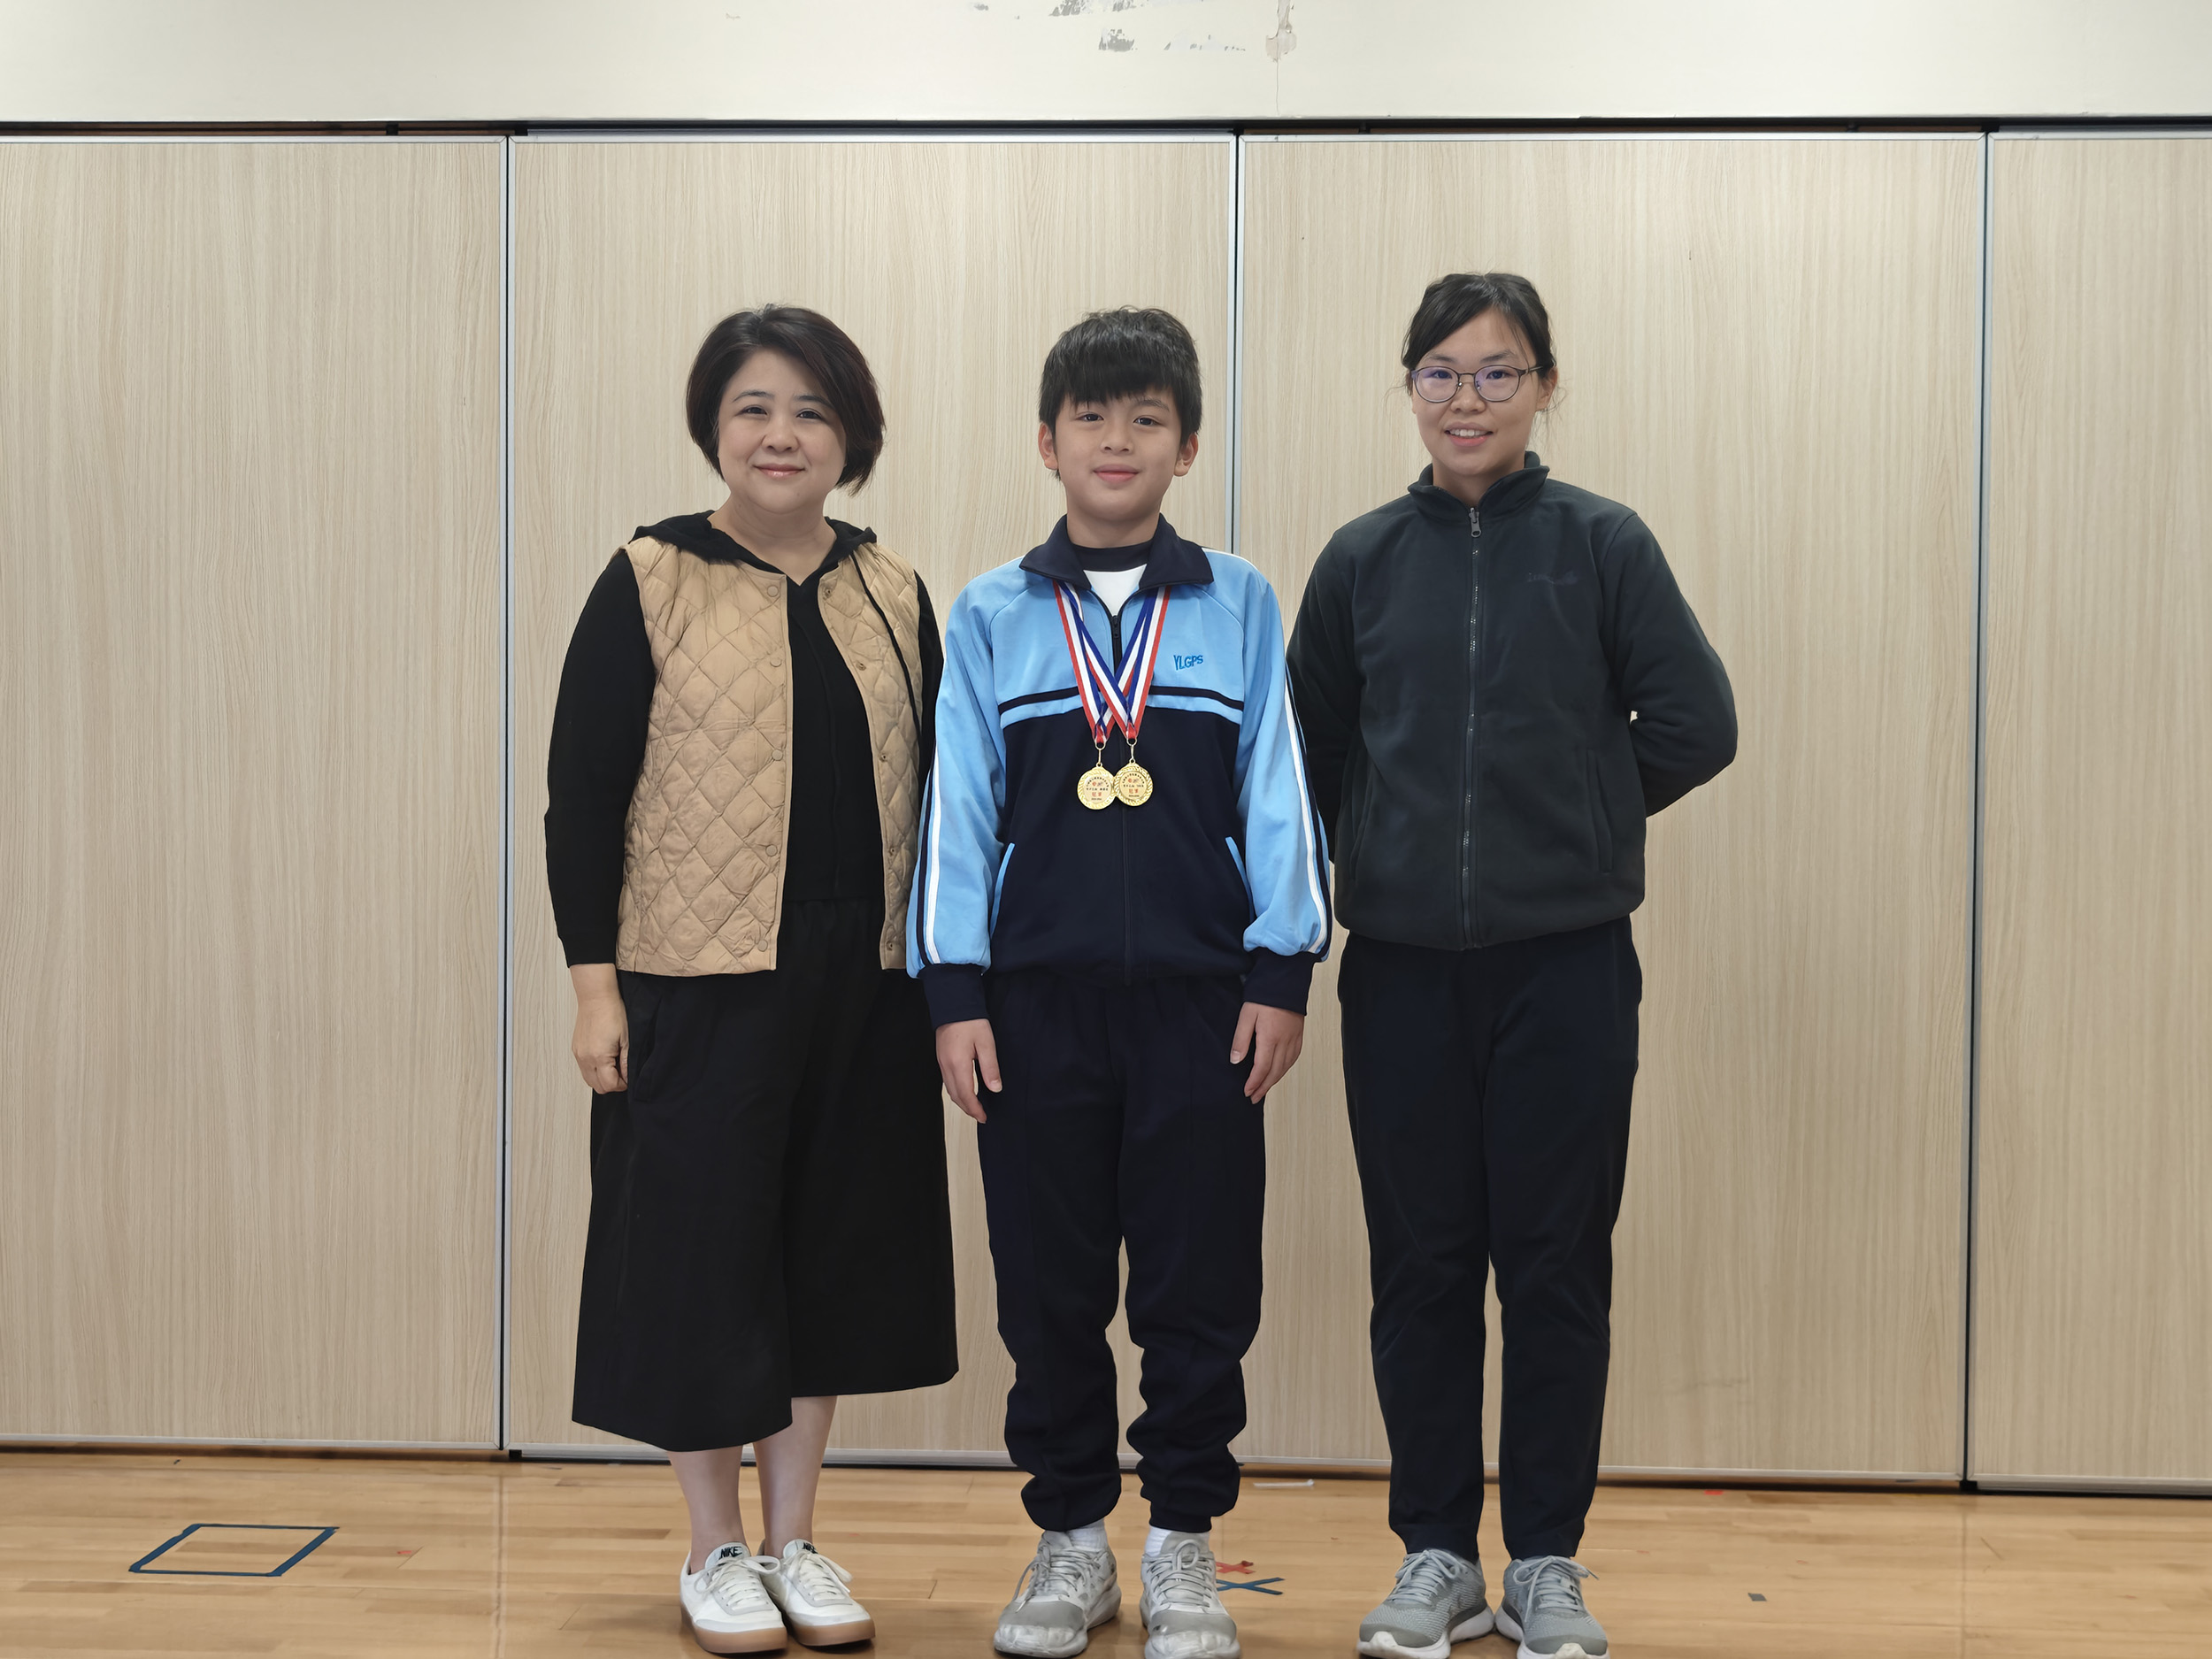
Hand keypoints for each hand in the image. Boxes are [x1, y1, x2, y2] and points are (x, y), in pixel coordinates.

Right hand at [570, 963, 628, 1093]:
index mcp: (599, 1056)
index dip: (622, 1085)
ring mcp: (578, 1055)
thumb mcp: (627, 1039)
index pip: (609, 1085)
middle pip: (598, 1087)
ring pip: (589, 1080)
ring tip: (613, 1065)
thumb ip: (627, 1062)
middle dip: (612, 1084)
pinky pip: (583, 1069)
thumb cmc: (612, 1013)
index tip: (628, 1078)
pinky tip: (604, 1059)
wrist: (596, 998)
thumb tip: (628, 1077)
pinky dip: (594, 1070)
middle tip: (622, 1072)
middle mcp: (585, 1058)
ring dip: (602, 1078)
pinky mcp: (575, 1050)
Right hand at [935, 1018, 1001, 1122]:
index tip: (984, 1117)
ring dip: (961, 1101)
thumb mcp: (986, 1043)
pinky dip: (956, 1091)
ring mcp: (941, 1062)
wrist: (953, 1003)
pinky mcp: (941, 1058)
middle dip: (968, 1109)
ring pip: (950, 1090)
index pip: (966, 1095)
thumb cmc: (971, 1021)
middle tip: (981, 1116)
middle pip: (955, 1096)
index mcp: (958, 1064)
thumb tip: (995, 1088)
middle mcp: (946, 1066)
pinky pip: (947, 1081)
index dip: (975, 1109)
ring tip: (974, 1106)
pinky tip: (965, 1090)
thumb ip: (990, 1068)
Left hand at [1231, 1002, 1303, 1101]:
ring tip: (1264, 1089)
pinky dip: (1285, 1069)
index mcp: (1270, 1038)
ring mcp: (1294, 1039)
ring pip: (1285, 1067)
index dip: (1254, 1083)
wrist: (1286, 980)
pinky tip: (1279, 1072)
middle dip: (1264, 1087)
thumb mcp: (1246, 1015)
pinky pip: (1294, 1058)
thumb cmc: (1265, 995)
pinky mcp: (1299, 1035)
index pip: (1262, 1068)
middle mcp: (1285, 1042)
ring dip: (1274, 1081)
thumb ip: (1241, 1039)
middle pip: (1275, 1072)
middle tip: (1254, 1098)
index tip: (1247, 1092)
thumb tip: (1236, 1061)